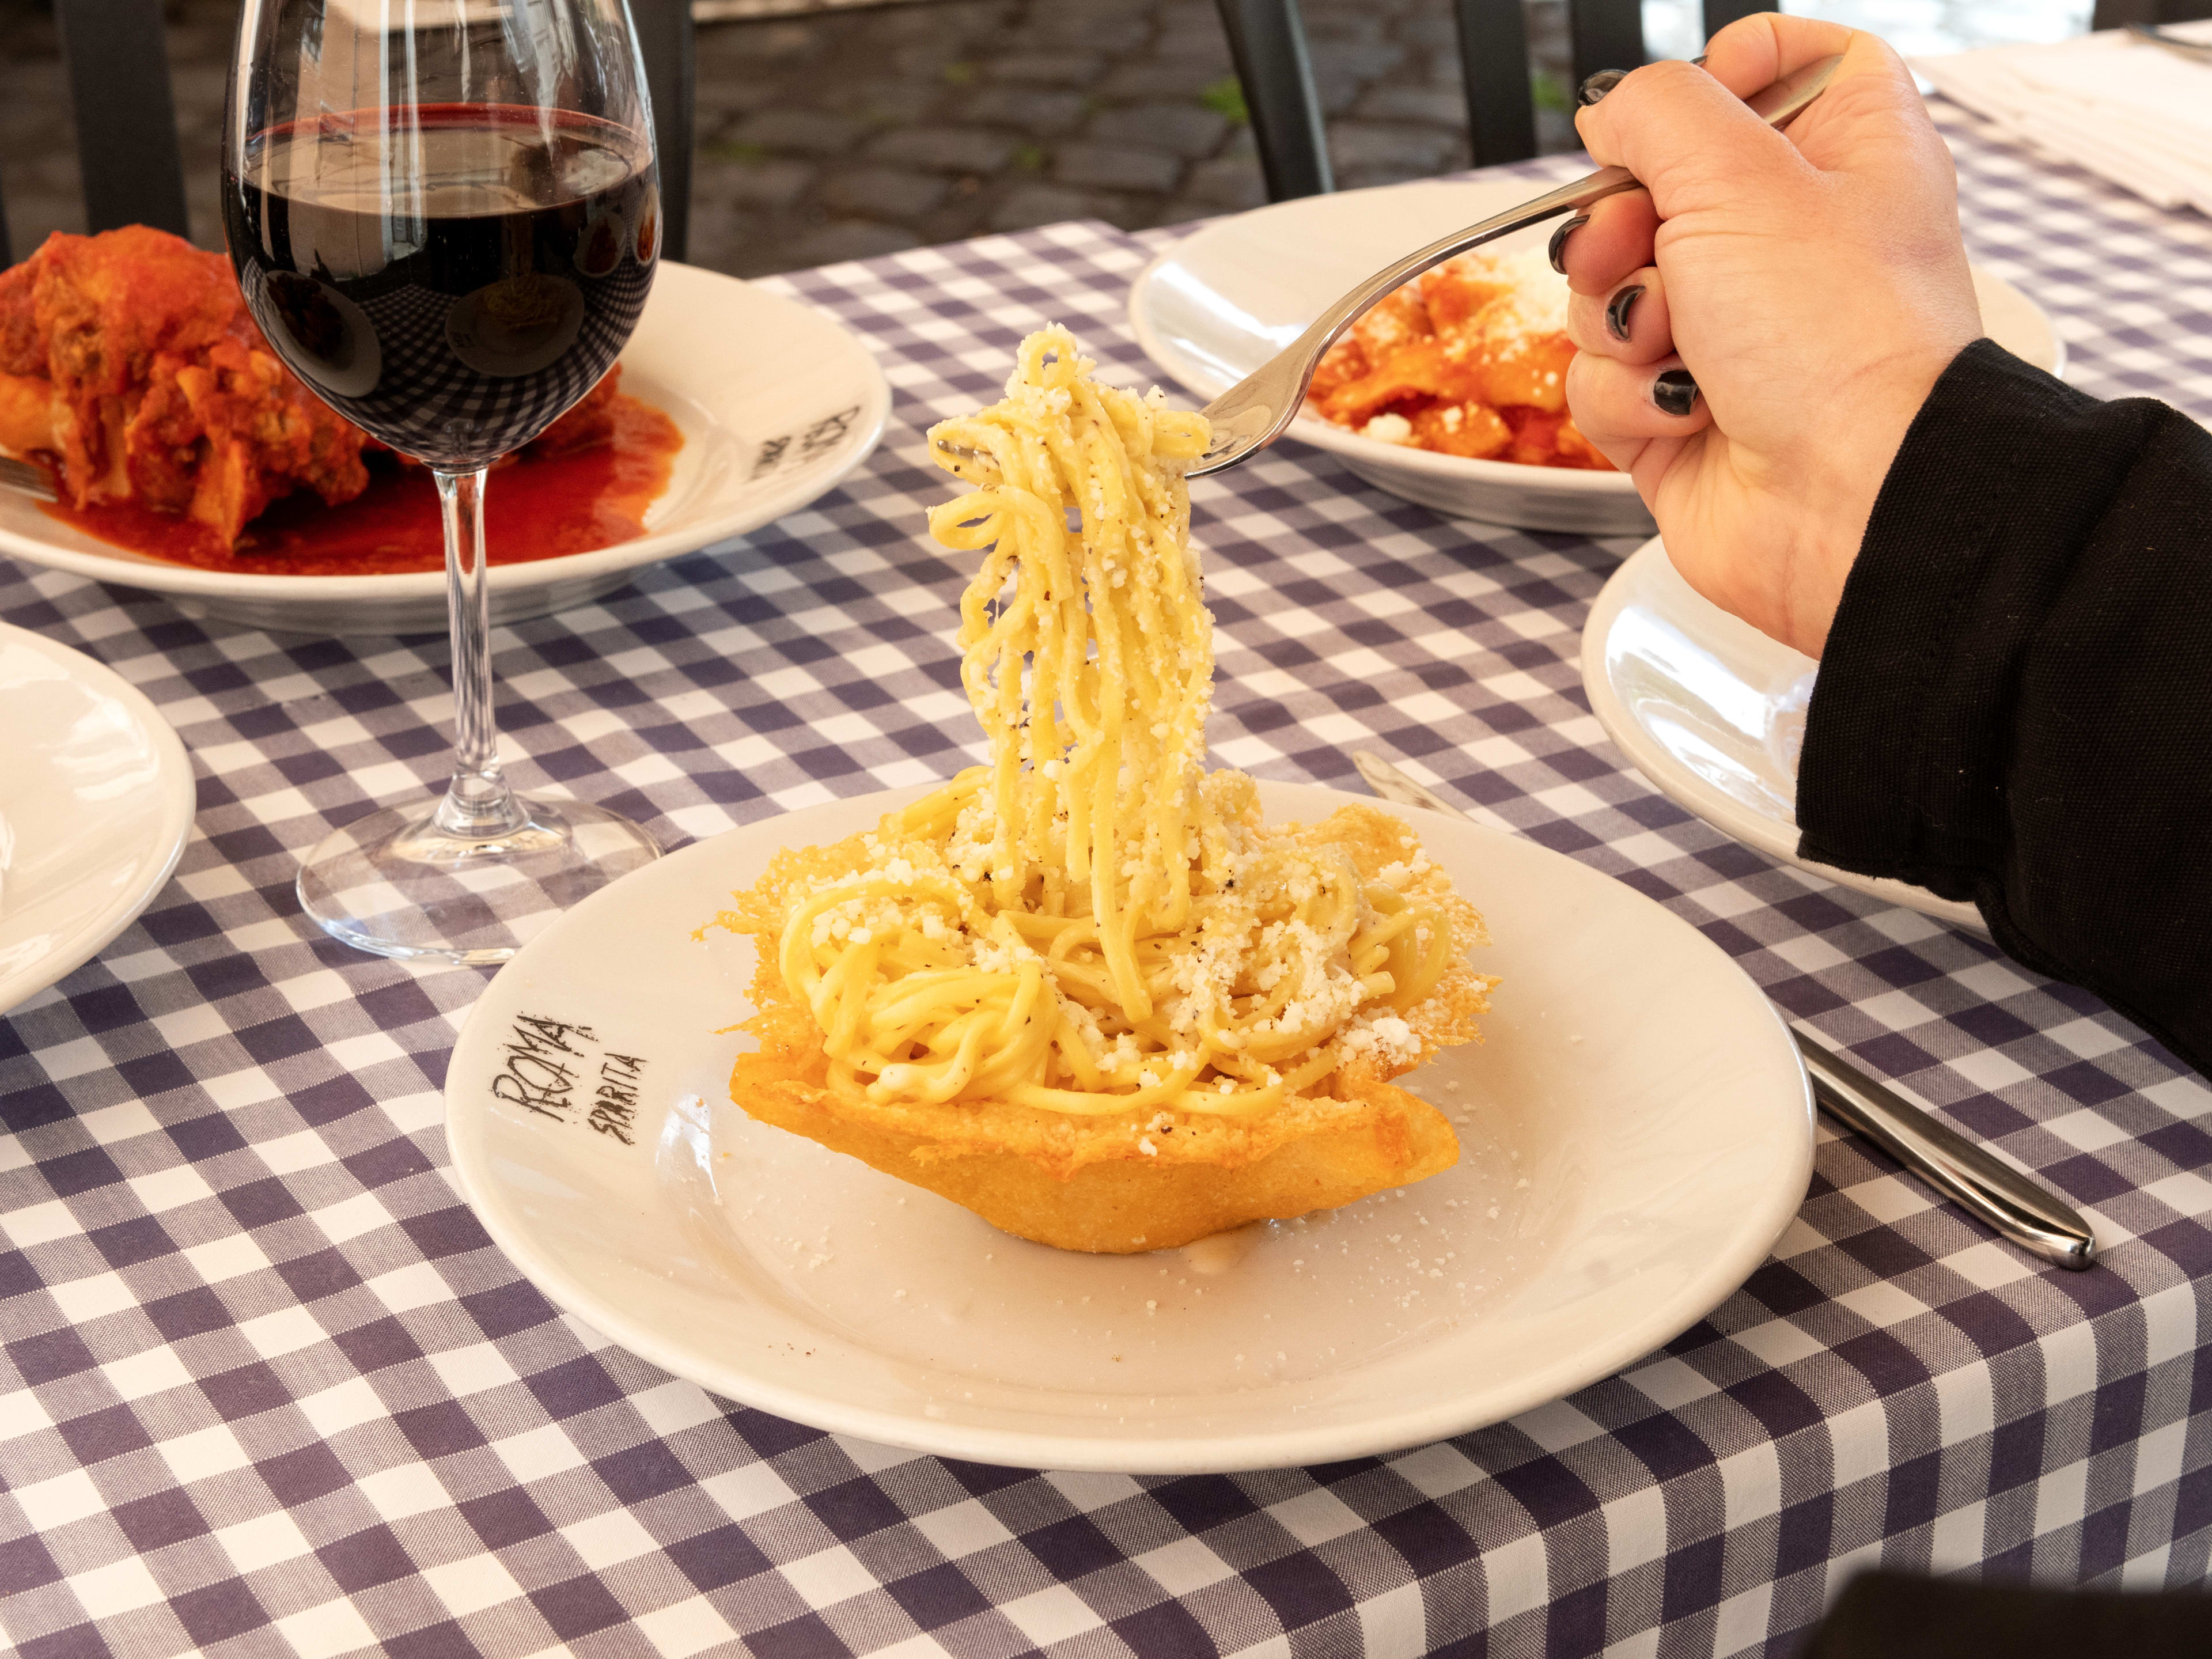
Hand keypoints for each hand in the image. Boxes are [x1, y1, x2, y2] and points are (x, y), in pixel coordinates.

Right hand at [1561, 17, 1981, 656]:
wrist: (1852, 503)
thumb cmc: (1842, 344)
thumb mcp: (1740, 173)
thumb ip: (1658, 110)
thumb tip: (1613, 113)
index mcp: (1842, 155)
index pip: (1775, 66)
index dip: (1715, 78)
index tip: (1683, 114)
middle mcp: (1786, 241)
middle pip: (1652, 188)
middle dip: (1621, 222)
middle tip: (1642, 245)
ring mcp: (1728, 333)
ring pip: (1608, 290)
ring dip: (1621, 317)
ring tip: (1676, 348)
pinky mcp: (1677, 413)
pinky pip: (1602, 380)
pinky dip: (1629, 396)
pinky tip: (1686, 412)